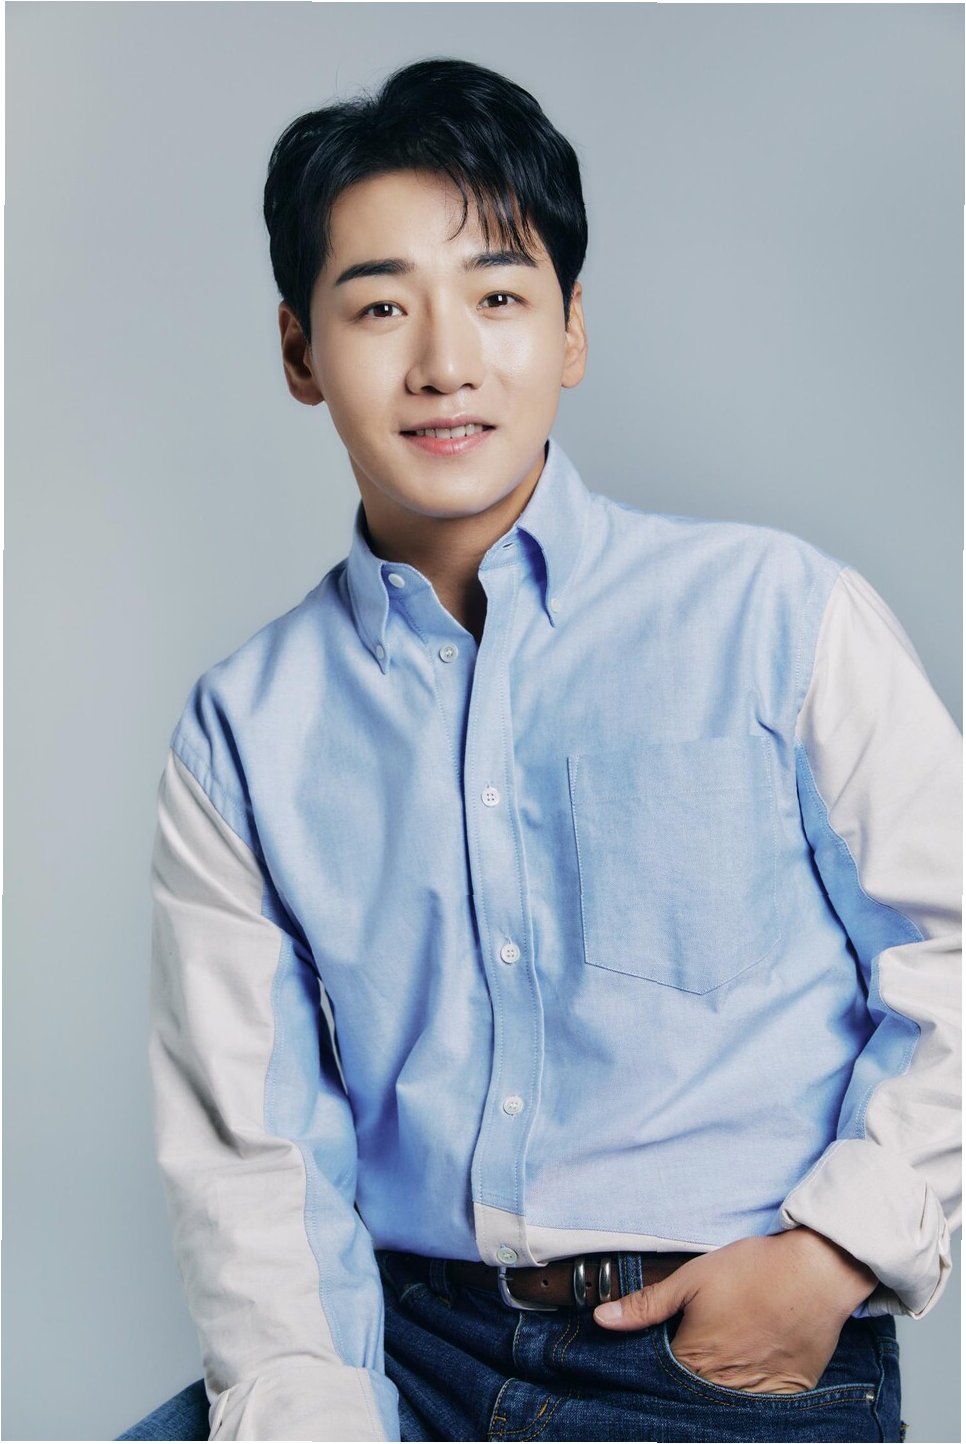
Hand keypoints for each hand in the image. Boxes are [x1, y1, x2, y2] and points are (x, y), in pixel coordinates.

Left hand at [593, 1228, 878, 1393]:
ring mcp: (760, 1393)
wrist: (816, 1271)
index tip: (658, 1354)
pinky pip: (762, 1406)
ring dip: (715, 1389)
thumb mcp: (692, 1278)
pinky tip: (748, 1370)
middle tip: (697, 1350)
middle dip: (685, 1381)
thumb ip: (647, 1305)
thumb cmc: (754, 1270)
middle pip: (693, 1396)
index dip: (655, 1369)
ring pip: (725, 1404)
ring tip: (721, 1358)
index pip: (661, 1381)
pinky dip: (750, 1393)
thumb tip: (603, 1320)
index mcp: (695, 1358)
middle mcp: (725, 1385)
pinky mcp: (790, 1391)